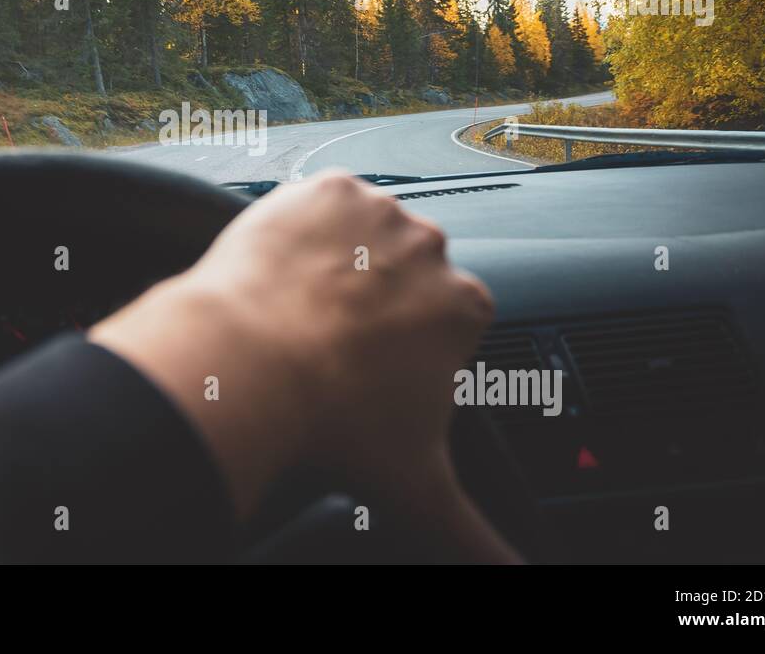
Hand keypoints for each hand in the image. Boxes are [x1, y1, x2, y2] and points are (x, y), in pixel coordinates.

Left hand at [90, 170, 515, 560]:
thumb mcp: (421, 491)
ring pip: (360, 237)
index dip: (402, 350)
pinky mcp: (323, 187)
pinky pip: (318, 203)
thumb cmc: (336, 423)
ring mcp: (378, 211)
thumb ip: (480, 543)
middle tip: (325, 348)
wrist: (249, 366)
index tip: (367, 374)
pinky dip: (302, 228)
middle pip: (400, 276)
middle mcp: (432, 248)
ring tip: (297, 313)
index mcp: (466, 308)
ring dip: (338, 263)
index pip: (443, 321)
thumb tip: (516, 576)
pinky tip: (282, 272)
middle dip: (371, 306)